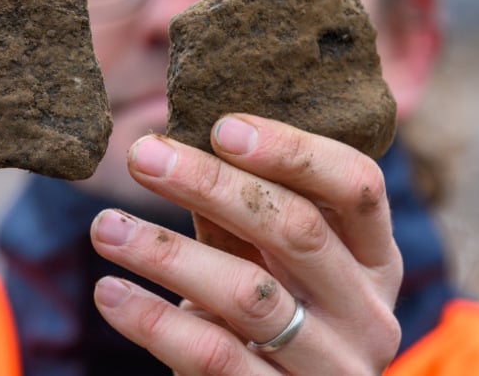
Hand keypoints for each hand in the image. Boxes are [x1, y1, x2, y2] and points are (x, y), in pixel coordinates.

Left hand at [90, 114, 401, 374]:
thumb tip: (171, 141)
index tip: (221, 127)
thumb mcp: (265, 262)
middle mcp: (367, 312)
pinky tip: (109, 291)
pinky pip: (213, 356)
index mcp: (373, 259)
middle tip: (141, 155)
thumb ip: (240, 210)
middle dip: (211, 184)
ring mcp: (331, 367)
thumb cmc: (263, 318)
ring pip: (248, 295)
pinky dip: (153, 321)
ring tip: (105, 227)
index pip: (358, 187)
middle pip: (297, 230)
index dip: (294, 151)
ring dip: (166, 253)